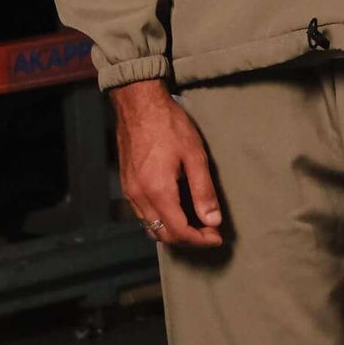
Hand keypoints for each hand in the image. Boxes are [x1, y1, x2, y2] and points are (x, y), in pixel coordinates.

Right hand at [109, 79, 224, 247]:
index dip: (200, 240)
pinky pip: (142, 214)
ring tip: (195, 222)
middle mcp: (139, 196)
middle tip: (209, 231)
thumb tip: (213, 220)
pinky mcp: (127, 184)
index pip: (179, 231)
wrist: (138, 103)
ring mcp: (130, 191)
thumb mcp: (194, 156)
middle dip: (188, 239)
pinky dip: (160, 220)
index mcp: (158, 191)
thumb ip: (203, 191)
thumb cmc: (168, 125)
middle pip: (163, 235)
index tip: (216, 237)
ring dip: (173, 231)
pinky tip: (175, 208)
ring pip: (150, 227)